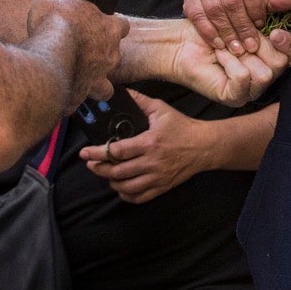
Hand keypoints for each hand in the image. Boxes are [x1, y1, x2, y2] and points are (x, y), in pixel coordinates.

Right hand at [27, 0, 128, 112]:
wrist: (48, 59)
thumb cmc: (56, 26)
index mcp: (108, 29)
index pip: (121, 25)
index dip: (111, 25)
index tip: (101, 24)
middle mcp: (109, 54)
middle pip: (114, 55)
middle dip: (101, 53)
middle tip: (84, 50)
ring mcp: (99, 76)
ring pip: (106, 83)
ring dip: (95, 80)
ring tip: (79, 76)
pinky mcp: (84, 93)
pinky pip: (84, 98)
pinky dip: (76, 95)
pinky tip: (65, 91)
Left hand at [78, 91, 210, 203]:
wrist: (204, 146)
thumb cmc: (182, 127)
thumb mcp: (161, 109)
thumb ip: (140, 101)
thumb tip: (122, 92)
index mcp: (149, 142)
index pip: (117, 151)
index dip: (98, 152)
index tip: (86, 152)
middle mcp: (152, 163)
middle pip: (117, 172)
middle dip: (99, 168)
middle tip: (90, 163)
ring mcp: (157, 177)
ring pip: (126, 187)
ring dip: (111, 181)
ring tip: (105, 173)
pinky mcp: (162, 187)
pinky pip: (139, 197)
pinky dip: (126, 194)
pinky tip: (121, 186)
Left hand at [166, 16, 290, 106]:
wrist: (183, 42)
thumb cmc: (213, 25)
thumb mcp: (242, 7)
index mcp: (273, 53)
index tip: (277, 32)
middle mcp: (267, 73)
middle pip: (282, 63)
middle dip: (258, 45)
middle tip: (238, 39)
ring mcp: (252, 89)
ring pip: (266, 74)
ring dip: (242, 55)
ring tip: (225, 46)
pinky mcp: (235, 97)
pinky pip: (243, 79)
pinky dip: (230, 63)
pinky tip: (219, 55)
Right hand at [183, 0, 290, 55]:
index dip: (256, 9)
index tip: (261, 26)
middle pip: (231, 0)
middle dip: (242, 26)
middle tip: (250, 46)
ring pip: (214, 8)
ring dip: (226, 31)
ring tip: (236, 49)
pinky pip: (197, 14)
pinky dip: (208, 31)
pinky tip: (218, 44)